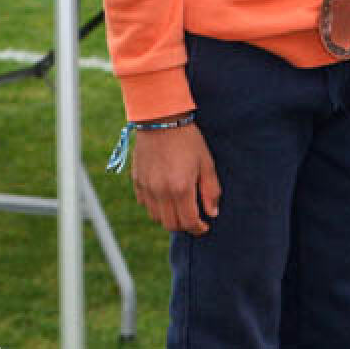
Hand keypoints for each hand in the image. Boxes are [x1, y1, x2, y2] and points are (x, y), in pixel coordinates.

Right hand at [131, 119, 220, 234]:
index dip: (199, 229)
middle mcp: (161, 192)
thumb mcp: (206, 162)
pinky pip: (145, 204)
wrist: (160, 119)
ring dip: (169, 217)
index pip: (189, 222)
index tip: (205, 226)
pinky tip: (164, 196)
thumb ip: (211, 190)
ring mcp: (147, 187)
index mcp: (181, 188)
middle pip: (171, 224)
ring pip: (156, 217)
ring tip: (179, 207)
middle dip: (185, 226)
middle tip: (193, 218)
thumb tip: (212, 213)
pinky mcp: (137, 181)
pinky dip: (155, 206)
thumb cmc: (187, 139)